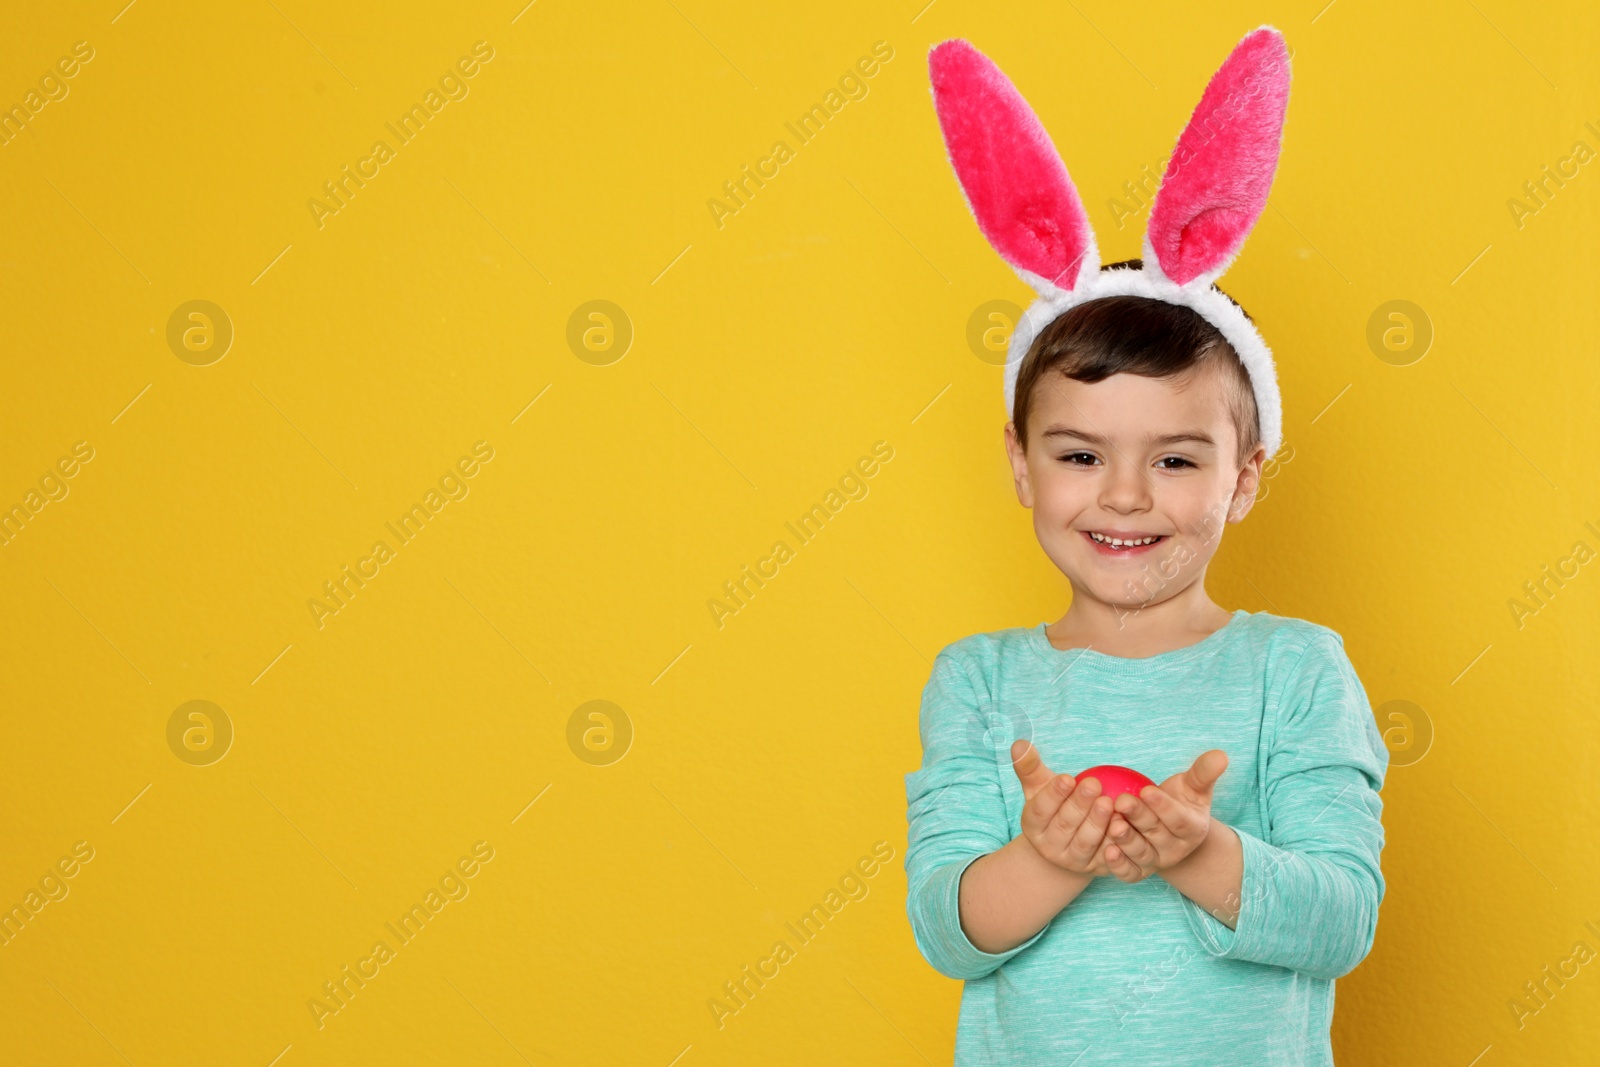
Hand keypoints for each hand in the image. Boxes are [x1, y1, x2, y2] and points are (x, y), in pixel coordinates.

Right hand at [1009, 740, 1114, 877]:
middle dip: (1079, 805)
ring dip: (1098, 823)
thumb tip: (1020, 743)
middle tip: (1094, 785)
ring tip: (1109, 803)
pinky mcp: (1096, 868)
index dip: (1053, 794)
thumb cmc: (1054, 808)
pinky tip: (1125, 824)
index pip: (1040, 809)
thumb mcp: (1040, 788)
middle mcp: (1049, 846)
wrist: (1066, 848)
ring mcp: (1073, 861)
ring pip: (1085, 842)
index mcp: (1033, 825)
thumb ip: (1030, 767)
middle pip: (1064, 825)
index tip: (1067, 778)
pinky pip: (1107, 856)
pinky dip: (1116, 842)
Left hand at [1100, 749, 1227, 883]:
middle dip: (1138, 817)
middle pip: (1155, 833)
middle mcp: (1176, 849)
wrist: (1167, 828)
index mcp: (1192, 828)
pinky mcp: (1139, 871)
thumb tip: (1221, 755)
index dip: (1162, 806)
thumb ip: (1203, 772)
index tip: (1146, 790)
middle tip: (1121, 802)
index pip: (1178, 819)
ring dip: (1126, 841)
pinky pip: (1130, 872)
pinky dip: (1119, 866)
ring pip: (1141, 853)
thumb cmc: (1180, 801)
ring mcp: (1157, 861)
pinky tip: (1107, 852)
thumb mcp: (1193, 786)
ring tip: (1112, 825)